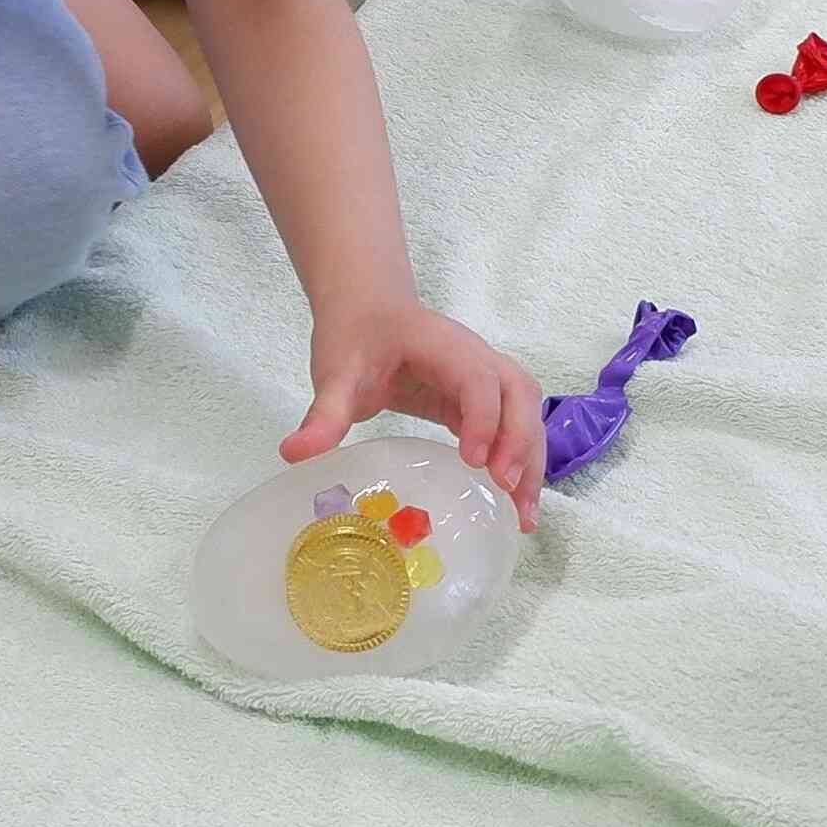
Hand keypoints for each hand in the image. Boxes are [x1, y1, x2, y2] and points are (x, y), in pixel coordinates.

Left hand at [288, 305, 545, 528]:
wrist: (368, 311)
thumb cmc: (356, 337)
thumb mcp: (335, 374)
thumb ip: (324, 414)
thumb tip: (293, 454)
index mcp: (444, 347)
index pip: (477, 379)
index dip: (482, 418)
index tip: (473, 461)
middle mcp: (477, 358)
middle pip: (519, 394)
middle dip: (520, 442)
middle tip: (506, 490)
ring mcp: (486, 377)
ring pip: (527, 412)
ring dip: (532, 460)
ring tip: (523, 515)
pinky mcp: (483, 400)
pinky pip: (516, 426)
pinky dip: (523, 462)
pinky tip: (515, 502)